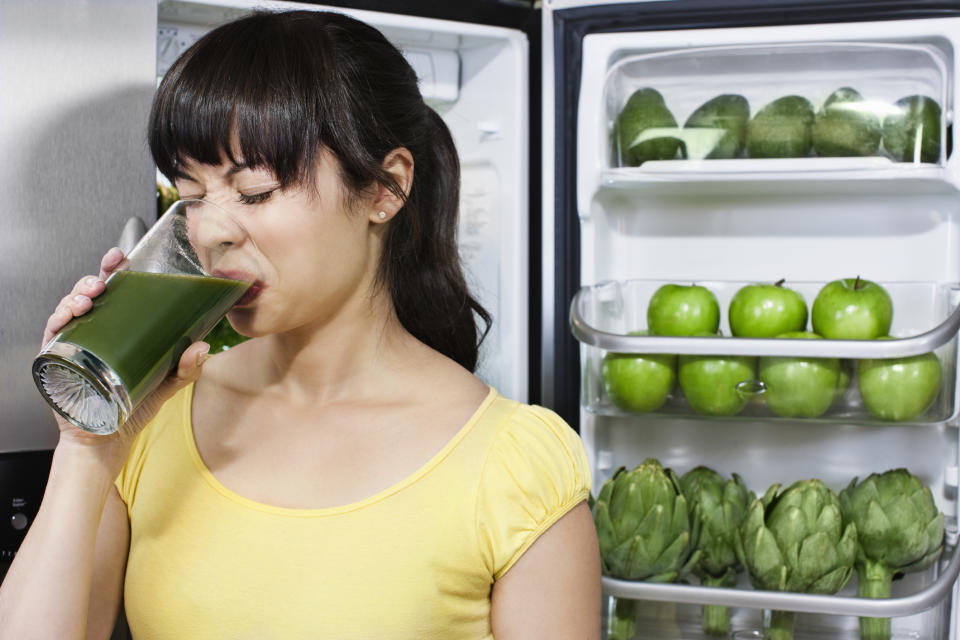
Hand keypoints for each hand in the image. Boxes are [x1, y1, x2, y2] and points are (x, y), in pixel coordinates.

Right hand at [43, 248, 210, 474]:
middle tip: (107, 275)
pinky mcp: (57, 362)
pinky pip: (51, 335)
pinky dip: (58, 320)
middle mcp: (94, 333)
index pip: (116, 293)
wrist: (108, 441)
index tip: (123, 258)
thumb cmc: (133, 407)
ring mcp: (74, 345)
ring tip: (90, 296)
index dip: (115, 272)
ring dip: (76, 296)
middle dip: (95, 278)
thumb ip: (186, 368)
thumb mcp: (167, 384)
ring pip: (68, 309)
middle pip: (90, 295)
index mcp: (118, 330)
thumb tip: (203, 347)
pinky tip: (69, 316)